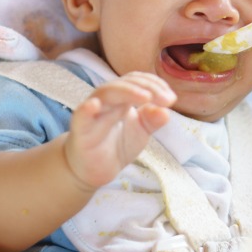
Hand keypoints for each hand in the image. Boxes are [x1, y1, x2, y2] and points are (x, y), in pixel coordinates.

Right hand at [63, 72, 175, 189]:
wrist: (95, 170)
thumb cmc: (117, 144)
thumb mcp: (141, 131)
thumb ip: (152, 119)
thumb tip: (167, 110)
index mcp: (121, 98)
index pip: (136, 81)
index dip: (154, 84)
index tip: (171, 98)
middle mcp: (106, 101)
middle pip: (124, 84)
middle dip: (147, 87)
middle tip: (167, 100)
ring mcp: (92, 113)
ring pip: (106, 93)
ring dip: (127, 92)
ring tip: (146, 97)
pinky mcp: (81, 131)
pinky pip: (80, 116)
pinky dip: (86, 109)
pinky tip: (94, 105)